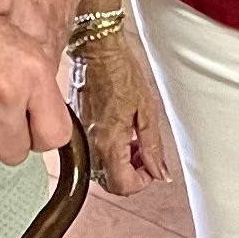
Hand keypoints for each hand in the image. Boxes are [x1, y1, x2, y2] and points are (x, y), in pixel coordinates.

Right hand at [71, 32, 171, 194]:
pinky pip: (92, 154)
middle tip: (144, 152)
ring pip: (101, 171)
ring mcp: (81, 138)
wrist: (96, 51)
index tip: (151, 168)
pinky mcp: (77, 129)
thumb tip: (161, 172)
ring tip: (133, 140)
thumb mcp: (147, 110)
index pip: (122, 186)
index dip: (142, 182)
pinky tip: (120, 133)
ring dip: (120, 163)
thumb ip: (153, 146)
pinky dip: (109, 152)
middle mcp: (90, 145)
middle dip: (132, 173)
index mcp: (109, 142)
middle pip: (110, 182)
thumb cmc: (121, 72)